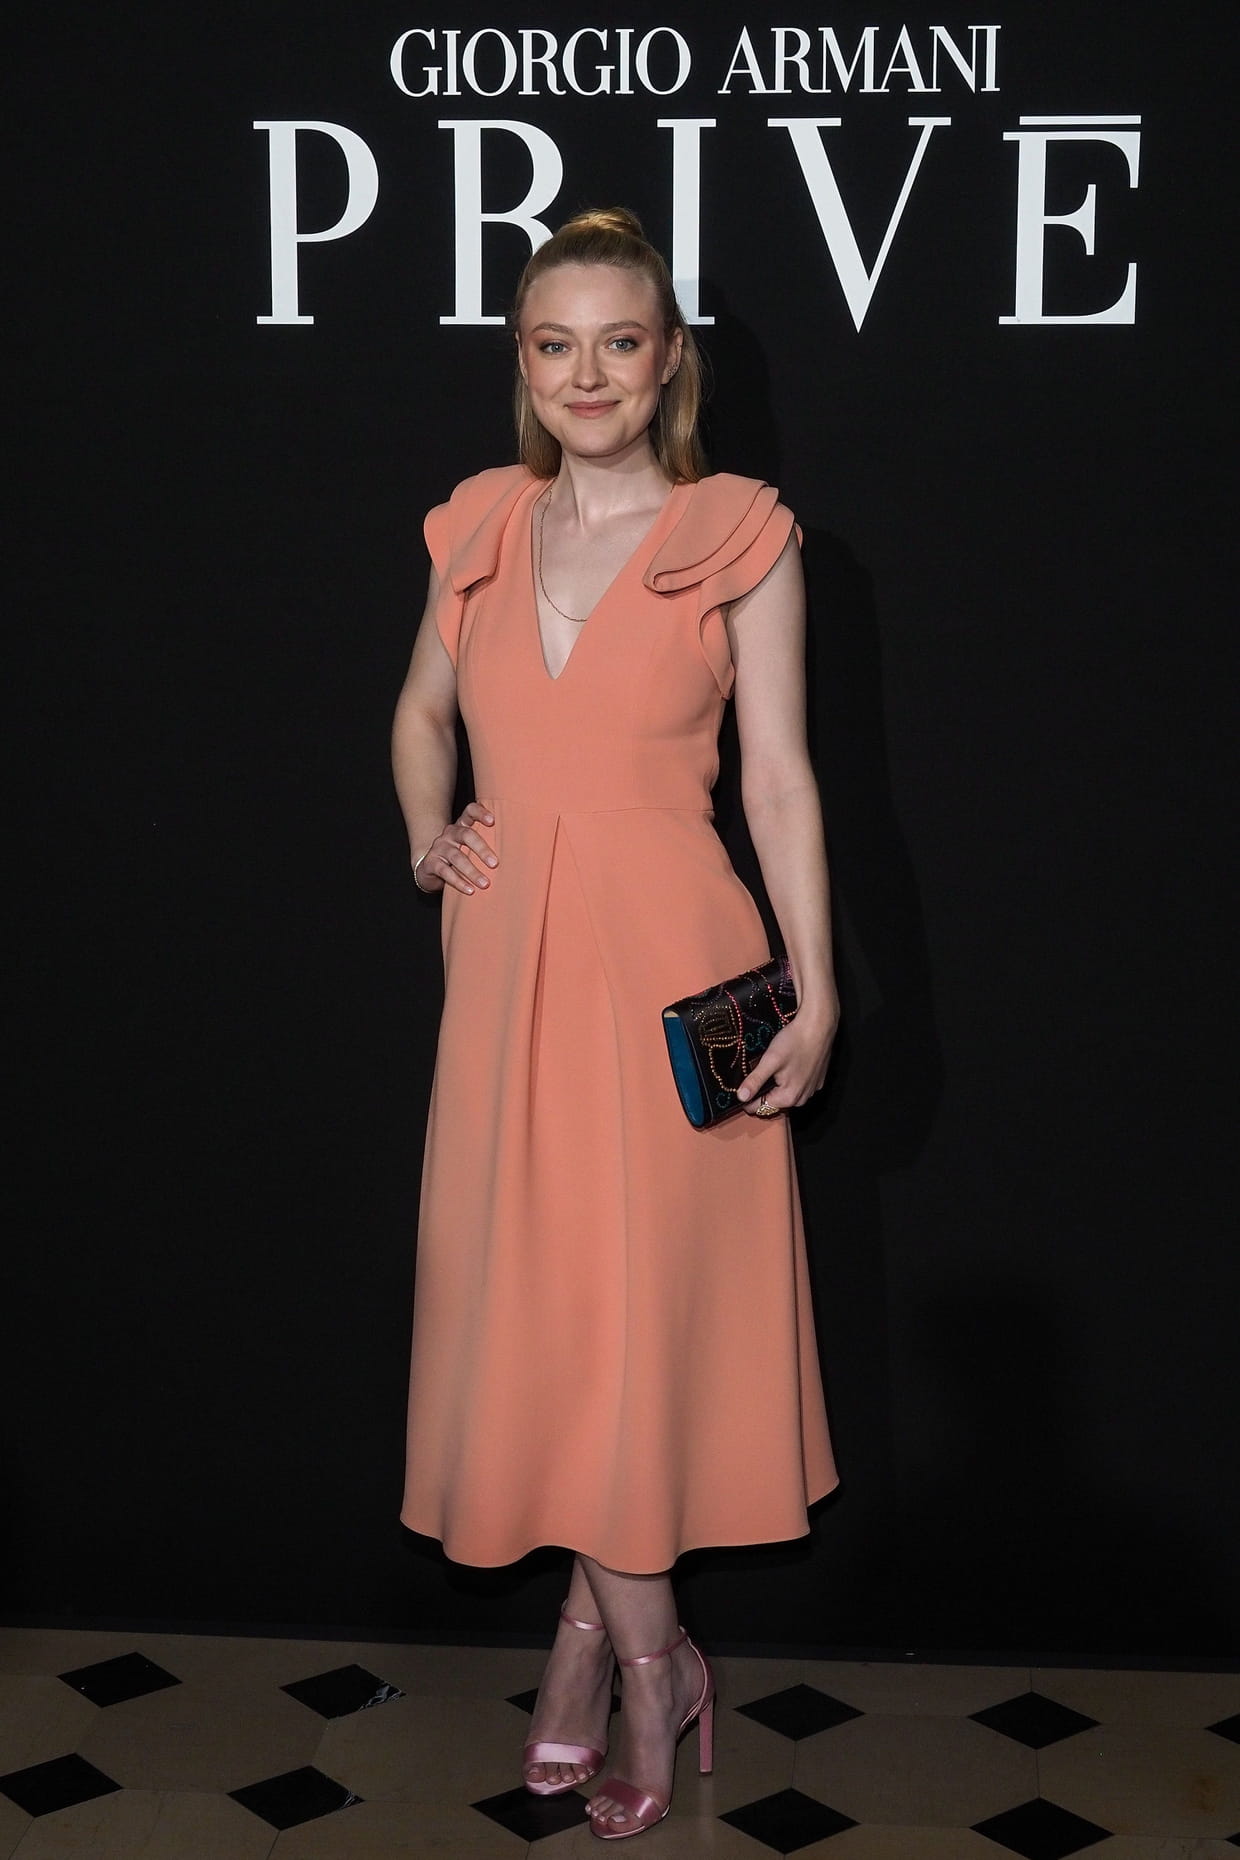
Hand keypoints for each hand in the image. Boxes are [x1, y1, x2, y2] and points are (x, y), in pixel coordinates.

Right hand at [412, 802, 497, 894]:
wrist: (430, 867)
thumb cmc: (460, 855)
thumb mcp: (471, 846)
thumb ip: (488, 843)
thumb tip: (518, 854)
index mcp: (463, 825)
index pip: (470, 811)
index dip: (480, 813)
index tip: (493, 821)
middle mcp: (451, 833)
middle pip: (467, 835)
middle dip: (482, 849)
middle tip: (495, 864)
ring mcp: (439, 847)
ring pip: (457, 857)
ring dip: (472, 871)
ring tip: (485, 884)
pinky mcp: (431, 863)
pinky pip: (445, 872)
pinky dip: (459, 882)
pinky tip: (470, 890)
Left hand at [735, 995, 838, 1115]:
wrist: (819, 1026)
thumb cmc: (794, 1041)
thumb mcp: (770, 1060)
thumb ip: (755, 1081)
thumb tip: (741, 1097)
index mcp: (789, 1097)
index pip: (760, 1108)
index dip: (747, 1100)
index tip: (740, 1089)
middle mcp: (802, 1098)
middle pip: (774, 1103)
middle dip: (763, 1093)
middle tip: (756, 1073)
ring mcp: (812, 1090)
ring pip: (787, 1095)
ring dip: (777, 1087)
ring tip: (772, 1068)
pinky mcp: (818, 1081)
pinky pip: (799, 1087)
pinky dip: (791, 1080)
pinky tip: (788, 1065)